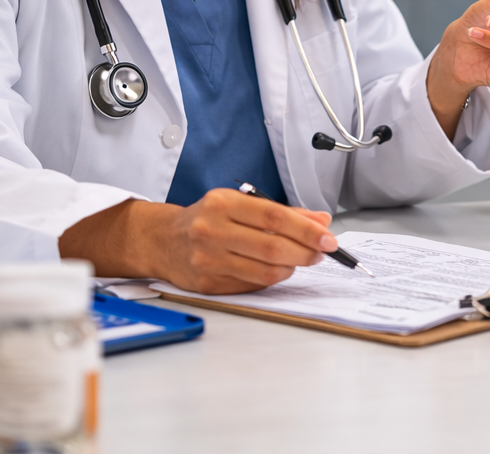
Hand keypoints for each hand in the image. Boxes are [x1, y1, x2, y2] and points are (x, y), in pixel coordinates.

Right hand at [59, 191, 338, 294]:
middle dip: (304, 252)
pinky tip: (276, 269)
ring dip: (291, 268)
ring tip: (299, 260)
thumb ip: (284, 212)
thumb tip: (321, 221)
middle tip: (321, 252)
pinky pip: (251, 285)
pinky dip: (271, 279)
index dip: (305, 229)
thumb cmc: (207, 219)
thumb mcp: (242, 204)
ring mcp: (208, 260)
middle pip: (271, 247)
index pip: (274, 216)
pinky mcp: (207, 284)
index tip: (328, 238)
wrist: (162, 240)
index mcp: (223, 204)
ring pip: (264, 270)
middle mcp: (212, 230)